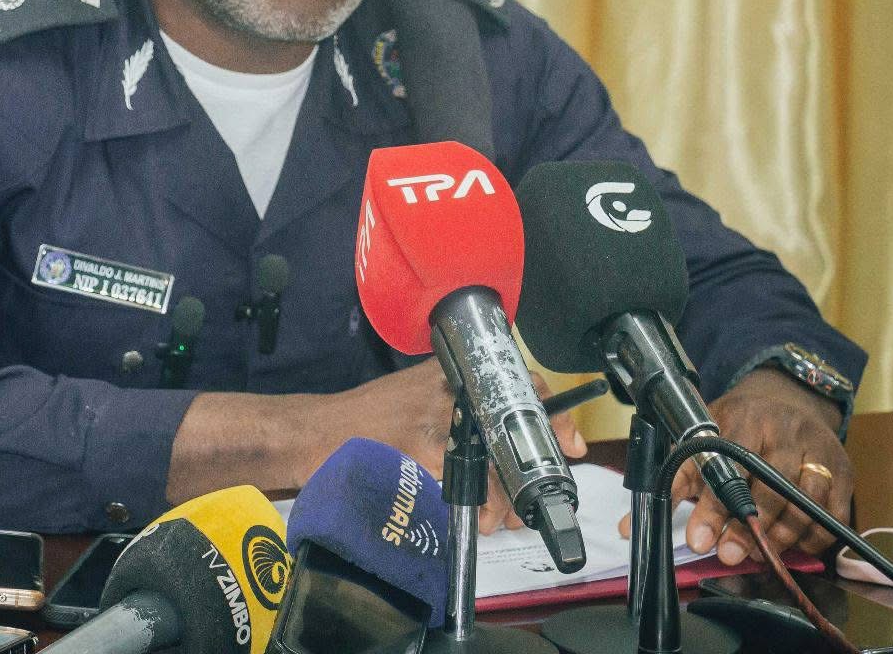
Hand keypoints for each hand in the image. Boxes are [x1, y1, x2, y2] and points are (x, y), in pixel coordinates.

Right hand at [311, 363, 585, 533]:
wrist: (321, 430)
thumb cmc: (370, 414)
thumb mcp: (419, 388)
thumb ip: (459, 398)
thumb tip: (511, 426)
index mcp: (453, 373)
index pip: (522, 382)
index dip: (554, 415)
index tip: (571, 443)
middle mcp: (450, 393)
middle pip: (516, 433)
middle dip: (528, 475)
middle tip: (526, 500)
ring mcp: (438, 423)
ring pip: (497, 469)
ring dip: (504, 502)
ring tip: (497, 517)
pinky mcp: (422, 455)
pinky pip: (467, 491)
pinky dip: (477, 511)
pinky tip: (474, 519)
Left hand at [616, 368, 851, 563]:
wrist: (789, 398)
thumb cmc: (739, 423)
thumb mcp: (703, 434)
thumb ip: (676, 475)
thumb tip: (630, 525)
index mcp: (744, 417)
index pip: (726, 464)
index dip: (712, 505)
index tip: (697, 538)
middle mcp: (784, 432)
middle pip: (768, 488)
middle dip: (746, 527)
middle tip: (727, 553)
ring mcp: (818, 451)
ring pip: (804, 503)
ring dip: (780, 537)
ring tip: (758, 555)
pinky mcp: (843, 472)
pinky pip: (832, 515)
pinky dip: (813, 537)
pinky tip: (792, 547)